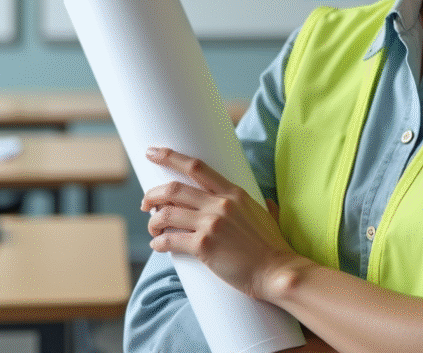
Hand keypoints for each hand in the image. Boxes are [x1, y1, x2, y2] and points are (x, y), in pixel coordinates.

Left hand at [141, 147, 301, 298]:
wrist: (276, 272)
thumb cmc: (273, 247)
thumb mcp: (268, 216)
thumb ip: (263, 205)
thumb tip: (266, 202)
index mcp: (233, 192)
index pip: (196, 166)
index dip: (170, 156)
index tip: (152, 152)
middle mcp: (220, 204)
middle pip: (173, 190)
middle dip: (152, 195)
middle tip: (146, 203)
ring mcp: (211, 224)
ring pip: (166, 215)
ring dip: (153, 221)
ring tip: (153, 228)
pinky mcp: (204, 246)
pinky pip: (170, 240)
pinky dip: (158, 243)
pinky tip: (157, 245)